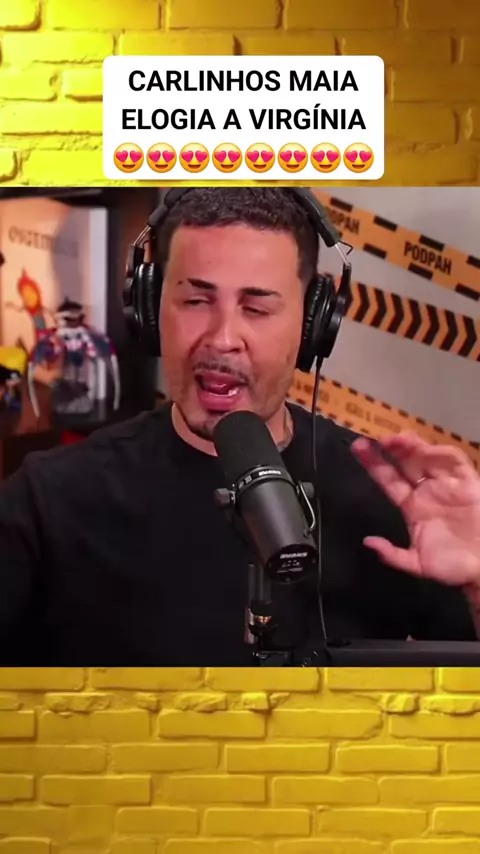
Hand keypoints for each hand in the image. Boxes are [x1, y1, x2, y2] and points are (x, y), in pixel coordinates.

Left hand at [351, 432, 479, 587]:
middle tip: (373, 437)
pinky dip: (439, 451)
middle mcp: (427, 490)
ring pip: (426, 456)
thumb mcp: (418, 564)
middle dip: (390, 448)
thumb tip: (368, 542)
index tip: (358, 448)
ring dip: (411, 445)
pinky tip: (424, 448)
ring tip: (395, 439)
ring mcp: (447, 484)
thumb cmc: (454, 566)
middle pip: (405, 462)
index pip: (389, 479)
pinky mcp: (468, 481)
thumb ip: (394, 555)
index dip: (374, 464)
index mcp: (412, 506)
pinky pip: (454, 461)